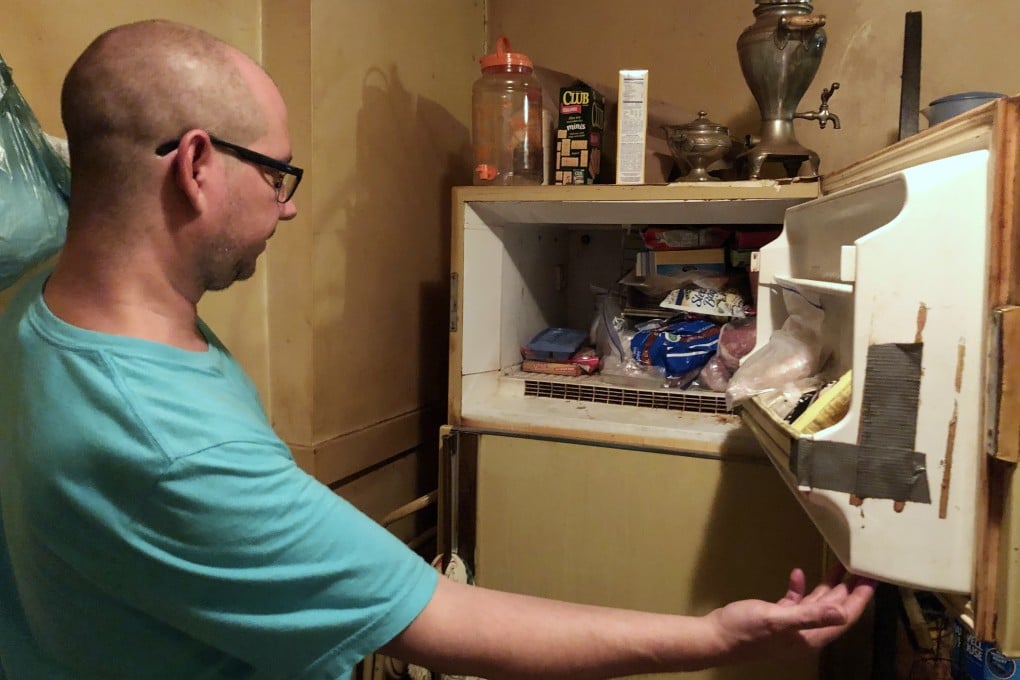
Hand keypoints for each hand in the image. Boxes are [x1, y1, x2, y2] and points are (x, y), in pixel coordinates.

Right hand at [704, 564, 875, 663]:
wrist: (714, 638)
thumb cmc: (745, 630)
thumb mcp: (778, 620)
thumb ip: (810, 616)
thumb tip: (842, 614)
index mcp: (811, 636)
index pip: (844, 616)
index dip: (860, 598)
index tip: (873, 579)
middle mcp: (805, 632)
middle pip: (835, 609)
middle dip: (850, 589)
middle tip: (862, 566)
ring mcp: (790, 625)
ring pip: (817, 603)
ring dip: (828, 585)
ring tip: (840, 564)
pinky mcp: (776, 617)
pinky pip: (795, 601)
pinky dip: (800, 587)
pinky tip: (798, 573)